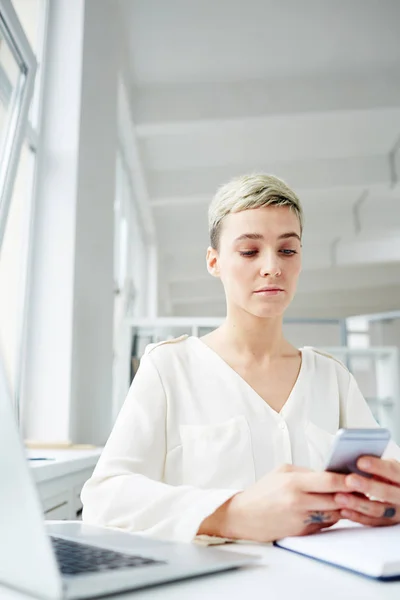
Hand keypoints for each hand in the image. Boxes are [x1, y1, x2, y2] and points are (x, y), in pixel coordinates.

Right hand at [203, 464, 348, 542]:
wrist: (243, 516)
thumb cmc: (261, 492)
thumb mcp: (281, 472)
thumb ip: (306, 472)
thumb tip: (329, 473)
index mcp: (293, 483)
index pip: (329, 480)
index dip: (347, 479)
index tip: (356, 477)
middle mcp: (299, 502)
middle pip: (337, 498)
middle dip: (349, 494)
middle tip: (356, 488)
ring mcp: (302, 519)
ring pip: (335, 513)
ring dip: (341, 506)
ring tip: (341, 498)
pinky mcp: (303, 532)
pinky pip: (326, 524)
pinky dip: (330, 516)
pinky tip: (326, 509)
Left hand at [334, 457, 399, 525]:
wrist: (398, 495)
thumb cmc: (387, 475)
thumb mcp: (387, 467)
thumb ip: (377, 465)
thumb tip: (355, 459)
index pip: (393, 471)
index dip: (378, 467)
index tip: (360, 462)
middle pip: (387, 493)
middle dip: (367, 486)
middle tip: (349, 480)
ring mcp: (397, 512)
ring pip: (378, 510)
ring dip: (357, 504)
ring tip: (339, 497)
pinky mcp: (387, 523)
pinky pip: (372, 522)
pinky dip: (357, 516)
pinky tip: (343, 510)